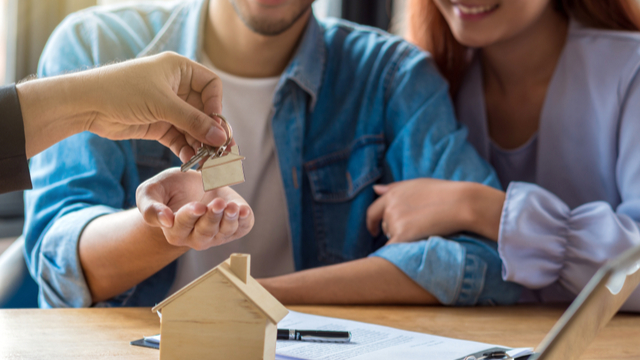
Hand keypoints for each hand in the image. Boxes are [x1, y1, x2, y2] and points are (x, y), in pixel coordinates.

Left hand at [84, 52, 227, 161]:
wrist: (86, 104)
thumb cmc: (121, 90)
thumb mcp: (162, 104)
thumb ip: (193, 121)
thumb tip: (220, 136)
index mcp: (179, 70)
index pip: (211, 85)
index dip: (216, 104)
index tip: (215, 123)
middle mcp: (176, 88)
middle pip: (204, 110)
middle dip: (211, 131)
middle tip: (222, 151)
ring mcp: (168, 108)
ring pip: (193, 127)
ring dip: (200, 144)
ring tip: (207, 162)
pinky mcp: (158, 125)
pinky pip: (179, 138)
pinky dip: (186, 149)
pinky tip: (191, 162)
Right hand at [136, 168, 253, 250]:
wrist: (191, 184)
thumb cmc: (168, 189)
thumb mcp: (150, 192)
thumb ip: (150, 208)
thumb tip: (165, 221)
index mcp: (175, 231)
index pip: (182, 227)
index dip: (190, 216)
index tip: (198, 206)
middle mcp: (196, 237)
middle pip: (205, 233)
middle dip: (212, 218)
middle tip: (217, 203)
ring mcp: (217, 234)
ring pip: (224, 232)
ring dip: (229, 220)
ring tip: (232, 207)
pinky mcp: (235, 226)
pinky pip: (241, 228)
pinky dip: (244, 220)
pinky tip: (244, 210)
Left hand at [366, 179, 504, 243]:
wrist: (460, 203)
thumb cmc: (444, 192)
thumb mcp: (417, 184)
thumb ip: (394, 188)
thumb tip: (375, 189)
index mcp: (392, 194)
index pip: (373, 211)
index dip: (372, 222)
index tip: (373, 230)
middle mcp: (390, 207)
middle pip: (385, 226)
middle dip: (395, 230)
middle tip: (418, 229)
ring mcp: (395, 221)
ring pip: (392, 237)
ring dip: (402, 238)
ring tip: (424, 232)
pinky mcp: (402, 235)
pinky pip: (392, 250)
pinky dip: (396, 254)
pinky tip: (407, 253)